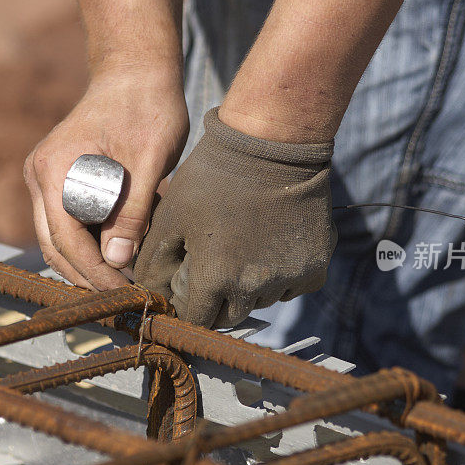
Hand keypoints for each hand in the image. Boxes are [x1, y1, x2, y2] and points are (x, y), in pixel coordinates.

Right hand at [24, 74, 187, 288]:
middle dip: (87, 276)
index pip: (66, 239)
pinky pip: (71, 221)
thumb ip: (133, 211)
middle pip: (55, 244)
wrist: (137, 71)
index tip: (123, 293)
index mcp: (55, 169)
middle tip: (123, 297)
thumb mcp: (149, 161)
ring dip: (90, 261)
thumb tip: (117, 260)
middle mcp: (41, 175)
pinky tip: (124, 247)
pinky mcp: (62, 179)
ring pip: (61, 237)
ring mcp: (48, 177)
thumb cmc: (147, 107)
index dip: (94, 273)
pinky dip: (94, 240)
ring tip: (127, 277)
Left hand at [135, 108, 335, 327]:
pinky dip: (279, 276)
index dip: (187, 306)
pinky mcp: (315, 267)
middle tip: (212, 269)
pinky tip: (270, 246)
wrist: (272, 145)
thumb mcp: (171, 215)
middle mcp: (254, 288)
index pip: (195, 319)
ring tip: (242, 249)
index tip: (185, 290)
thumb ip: (153, 260)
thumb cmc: (214, 177)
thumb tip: (148, 291)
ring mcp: (288, 278)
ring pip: (261, 302)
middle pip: (228, 317)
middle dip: (215, 301)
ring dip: (248, 288)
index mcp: (215, 278)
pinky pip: (292, 288)